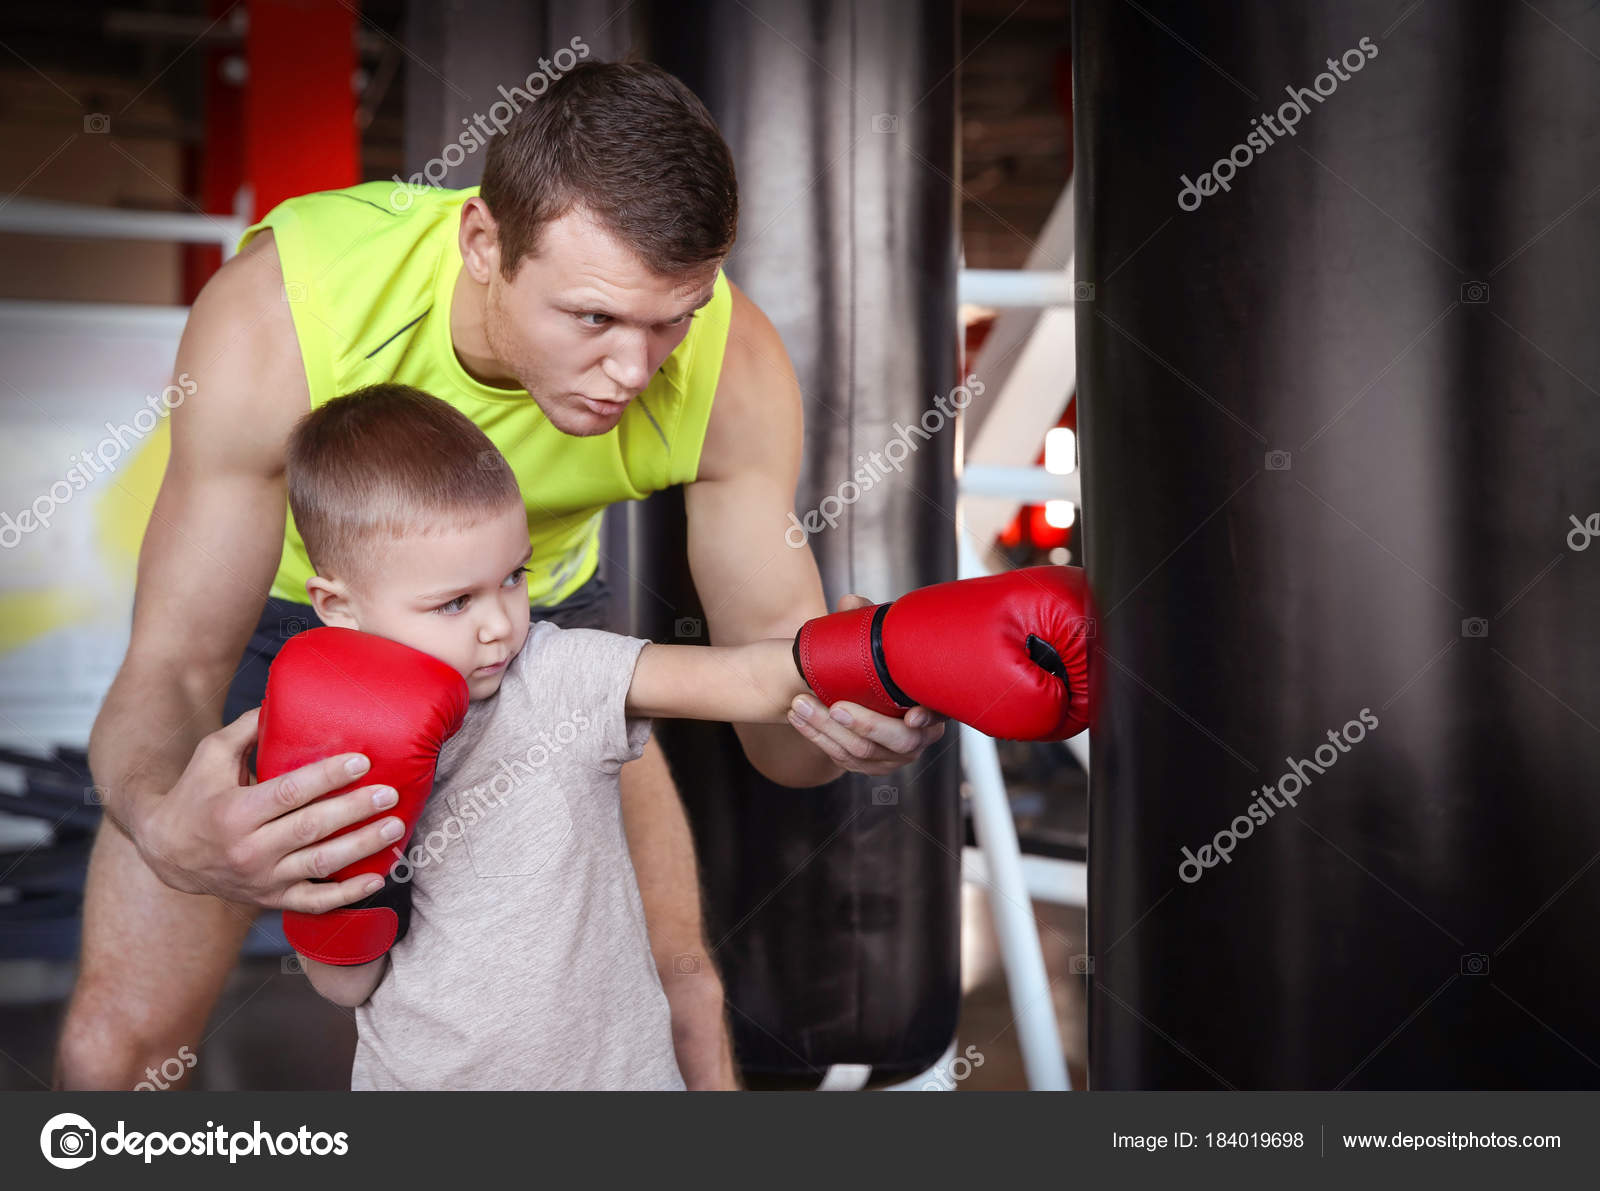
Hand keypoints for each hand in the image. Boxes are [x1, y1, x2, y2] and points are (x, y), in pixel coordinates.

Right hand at [130, 707, 410, 911]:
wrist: (166, 853)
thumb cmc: (194, 795)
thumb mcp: (210, 756)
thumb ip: (246, 729)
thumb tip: (281, 699)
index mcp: (234, 811)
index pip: (290, 793)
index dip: (328, 777)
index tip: (362, 761)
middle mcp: (248, 849)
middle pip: (312, 828)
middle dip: (355, 810)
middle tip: (390, 793)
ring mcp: (262, 878)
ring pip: (320, 864)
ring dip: (362, 846)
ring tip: (395, 826)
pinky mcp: (271, 899)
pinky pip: (315, 902)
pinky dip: (348, 894)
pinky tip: (378, 878)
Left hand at [785, 594, 945, 775]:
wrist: (854, 692)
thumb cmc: (872, 663)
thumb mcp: (872, 639)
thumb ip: (864, 619)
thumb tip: (851, 602)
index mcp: (930, 703)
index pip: (939, 715)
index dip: (928, 718)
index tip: (911, 715)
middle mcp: (919, 736)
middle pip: (901, 742)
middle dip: (866, 725)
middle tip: (836, 706)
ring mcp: (894, 756)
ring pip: (863, 753)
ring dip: (827, 729)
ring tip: (800, 704)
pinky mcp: (868, 765)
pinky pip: (842, 759)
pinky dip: (816, 737)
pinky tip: (797, 718)